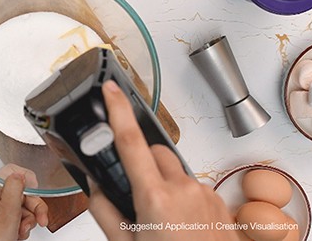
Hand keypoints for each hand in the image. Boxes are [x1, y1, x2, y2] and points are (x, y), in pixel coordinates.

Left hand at [0, 173, 48, 240]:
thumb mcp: (7, 213)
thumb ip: (15, 188)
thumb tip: (21, 174)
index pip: (12, 172)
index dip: (28, 182)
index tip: (36, 194)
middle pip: (17, 192)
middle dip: (32, 206)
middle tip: (40, 220)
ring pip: (16, 206)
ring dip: (25, 219)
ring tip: (22, 231)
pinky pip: (9, 218)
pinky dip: (17, 226)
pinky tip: (16, 234)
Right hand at [88, 80, 239, 240]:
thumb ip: (104, 211)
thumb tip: (93, 187)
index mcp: (154, 197)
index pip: (130, 142)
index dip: (118, 110)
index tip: (110, 90)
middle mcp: (182, 188)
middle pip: (155, 152)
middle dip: (141, 161)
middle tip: (135, 190)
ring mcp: (204, 193)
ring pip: (174, 170)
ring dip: (162, 181)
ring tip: (159, 216)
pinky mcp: (217, 201)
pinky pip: (191, 185)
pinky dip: (180, 195)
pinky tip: (178, 221)